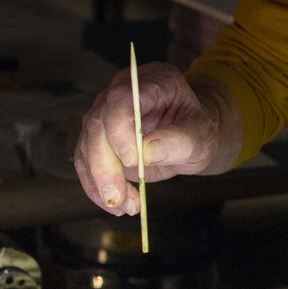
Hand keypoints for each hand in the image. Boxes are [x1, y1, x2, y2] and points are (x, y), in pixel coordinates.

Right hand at [74, 64, 227, 214]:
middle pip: (98, 124)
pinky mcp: (96, 137)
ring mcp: (105, 113)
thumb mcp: (202, 136)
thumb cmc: (196, 129)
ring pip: (87, 146)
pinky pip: (85, 162)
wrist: (188, 136)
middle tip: (119, 199)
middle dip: (105, 166)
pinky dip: (96, 187)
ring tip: (127, 207)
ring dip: (100, 182)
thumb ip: (180, 141)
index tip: (132, 161)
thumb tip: (149, 152)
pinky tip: (116, 205)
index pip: (123, 98)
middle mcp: (122, 92)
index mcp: (153, 81)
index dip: (120, 128)